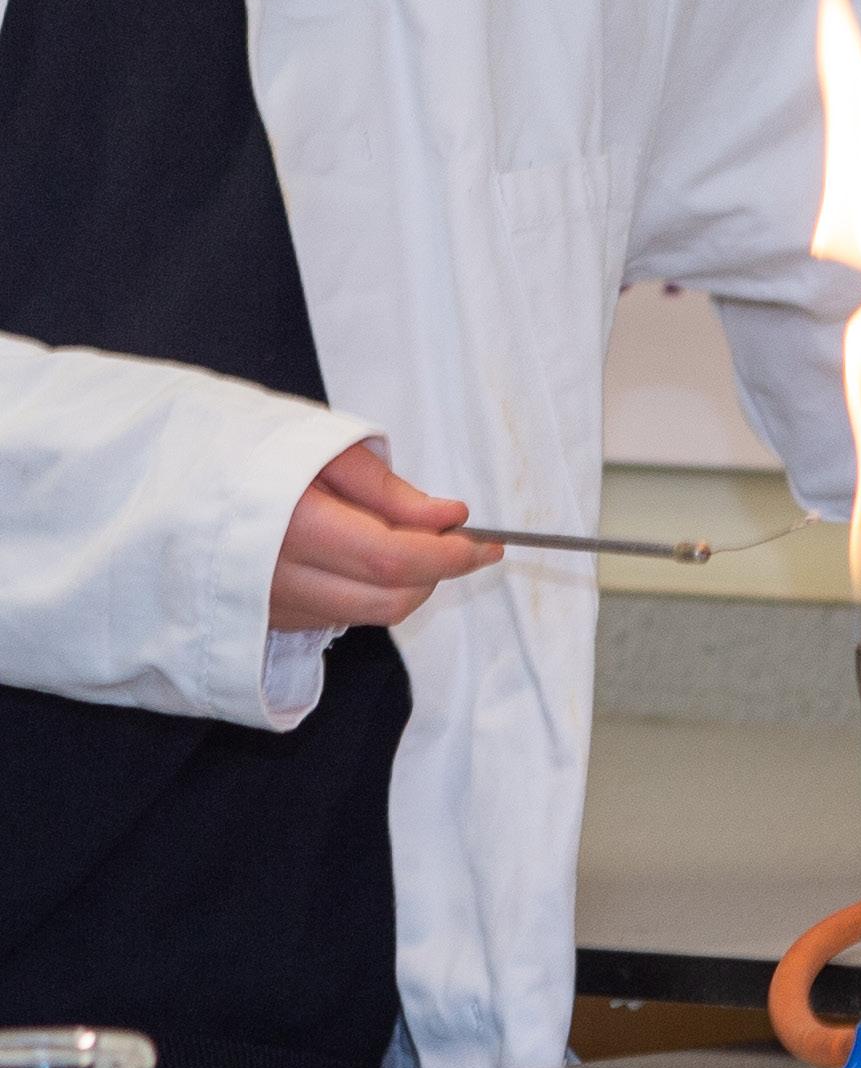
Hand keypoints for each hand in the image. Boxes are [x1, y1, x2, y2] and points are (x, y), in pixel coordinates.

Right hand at [269, 444, 501, 631]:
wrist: (166, 477)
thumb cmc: (246, 449)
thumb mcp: (322, 447)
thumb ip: (387, 488)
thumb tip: (448, 517)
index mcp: (292, 526)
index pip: (393, 560)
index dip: (451, 556)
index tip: (487, 542)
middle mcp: (278, 579)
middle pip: (389, 599)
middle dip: (437, 573)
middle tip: (456, 538)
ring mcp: (269, 607)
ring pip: (367, 614)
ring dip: (407, 585)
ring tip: (407, 540)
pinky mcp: (265, 620)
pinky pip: (338, 616)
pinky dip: (369, 592)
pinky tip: (361, 555)